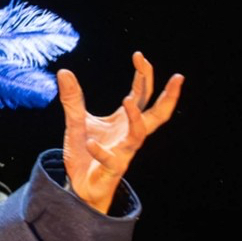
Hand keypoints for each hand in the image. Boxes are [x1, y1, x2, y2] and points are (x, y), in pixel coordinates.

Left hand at [56, 52, 183, 214]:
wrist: (79, 185)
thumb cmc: (85, 153)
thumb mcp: (76, 122)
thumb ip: (72, 99)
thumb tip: (64, 71)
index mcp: (125, 121)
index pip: (141, 95)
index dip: (144, 75)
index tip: (139, 56)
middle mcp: (129, 135)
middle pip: (157, 115)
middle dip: (169, 96)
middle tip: (178, 77)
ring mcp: (123, 152)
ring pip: (139, 136)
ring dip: (135, 118)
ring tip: (127, 100)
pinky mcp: (110, 169)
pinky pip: (110, 160)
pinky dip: (100, 151)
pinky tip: (89, 142)